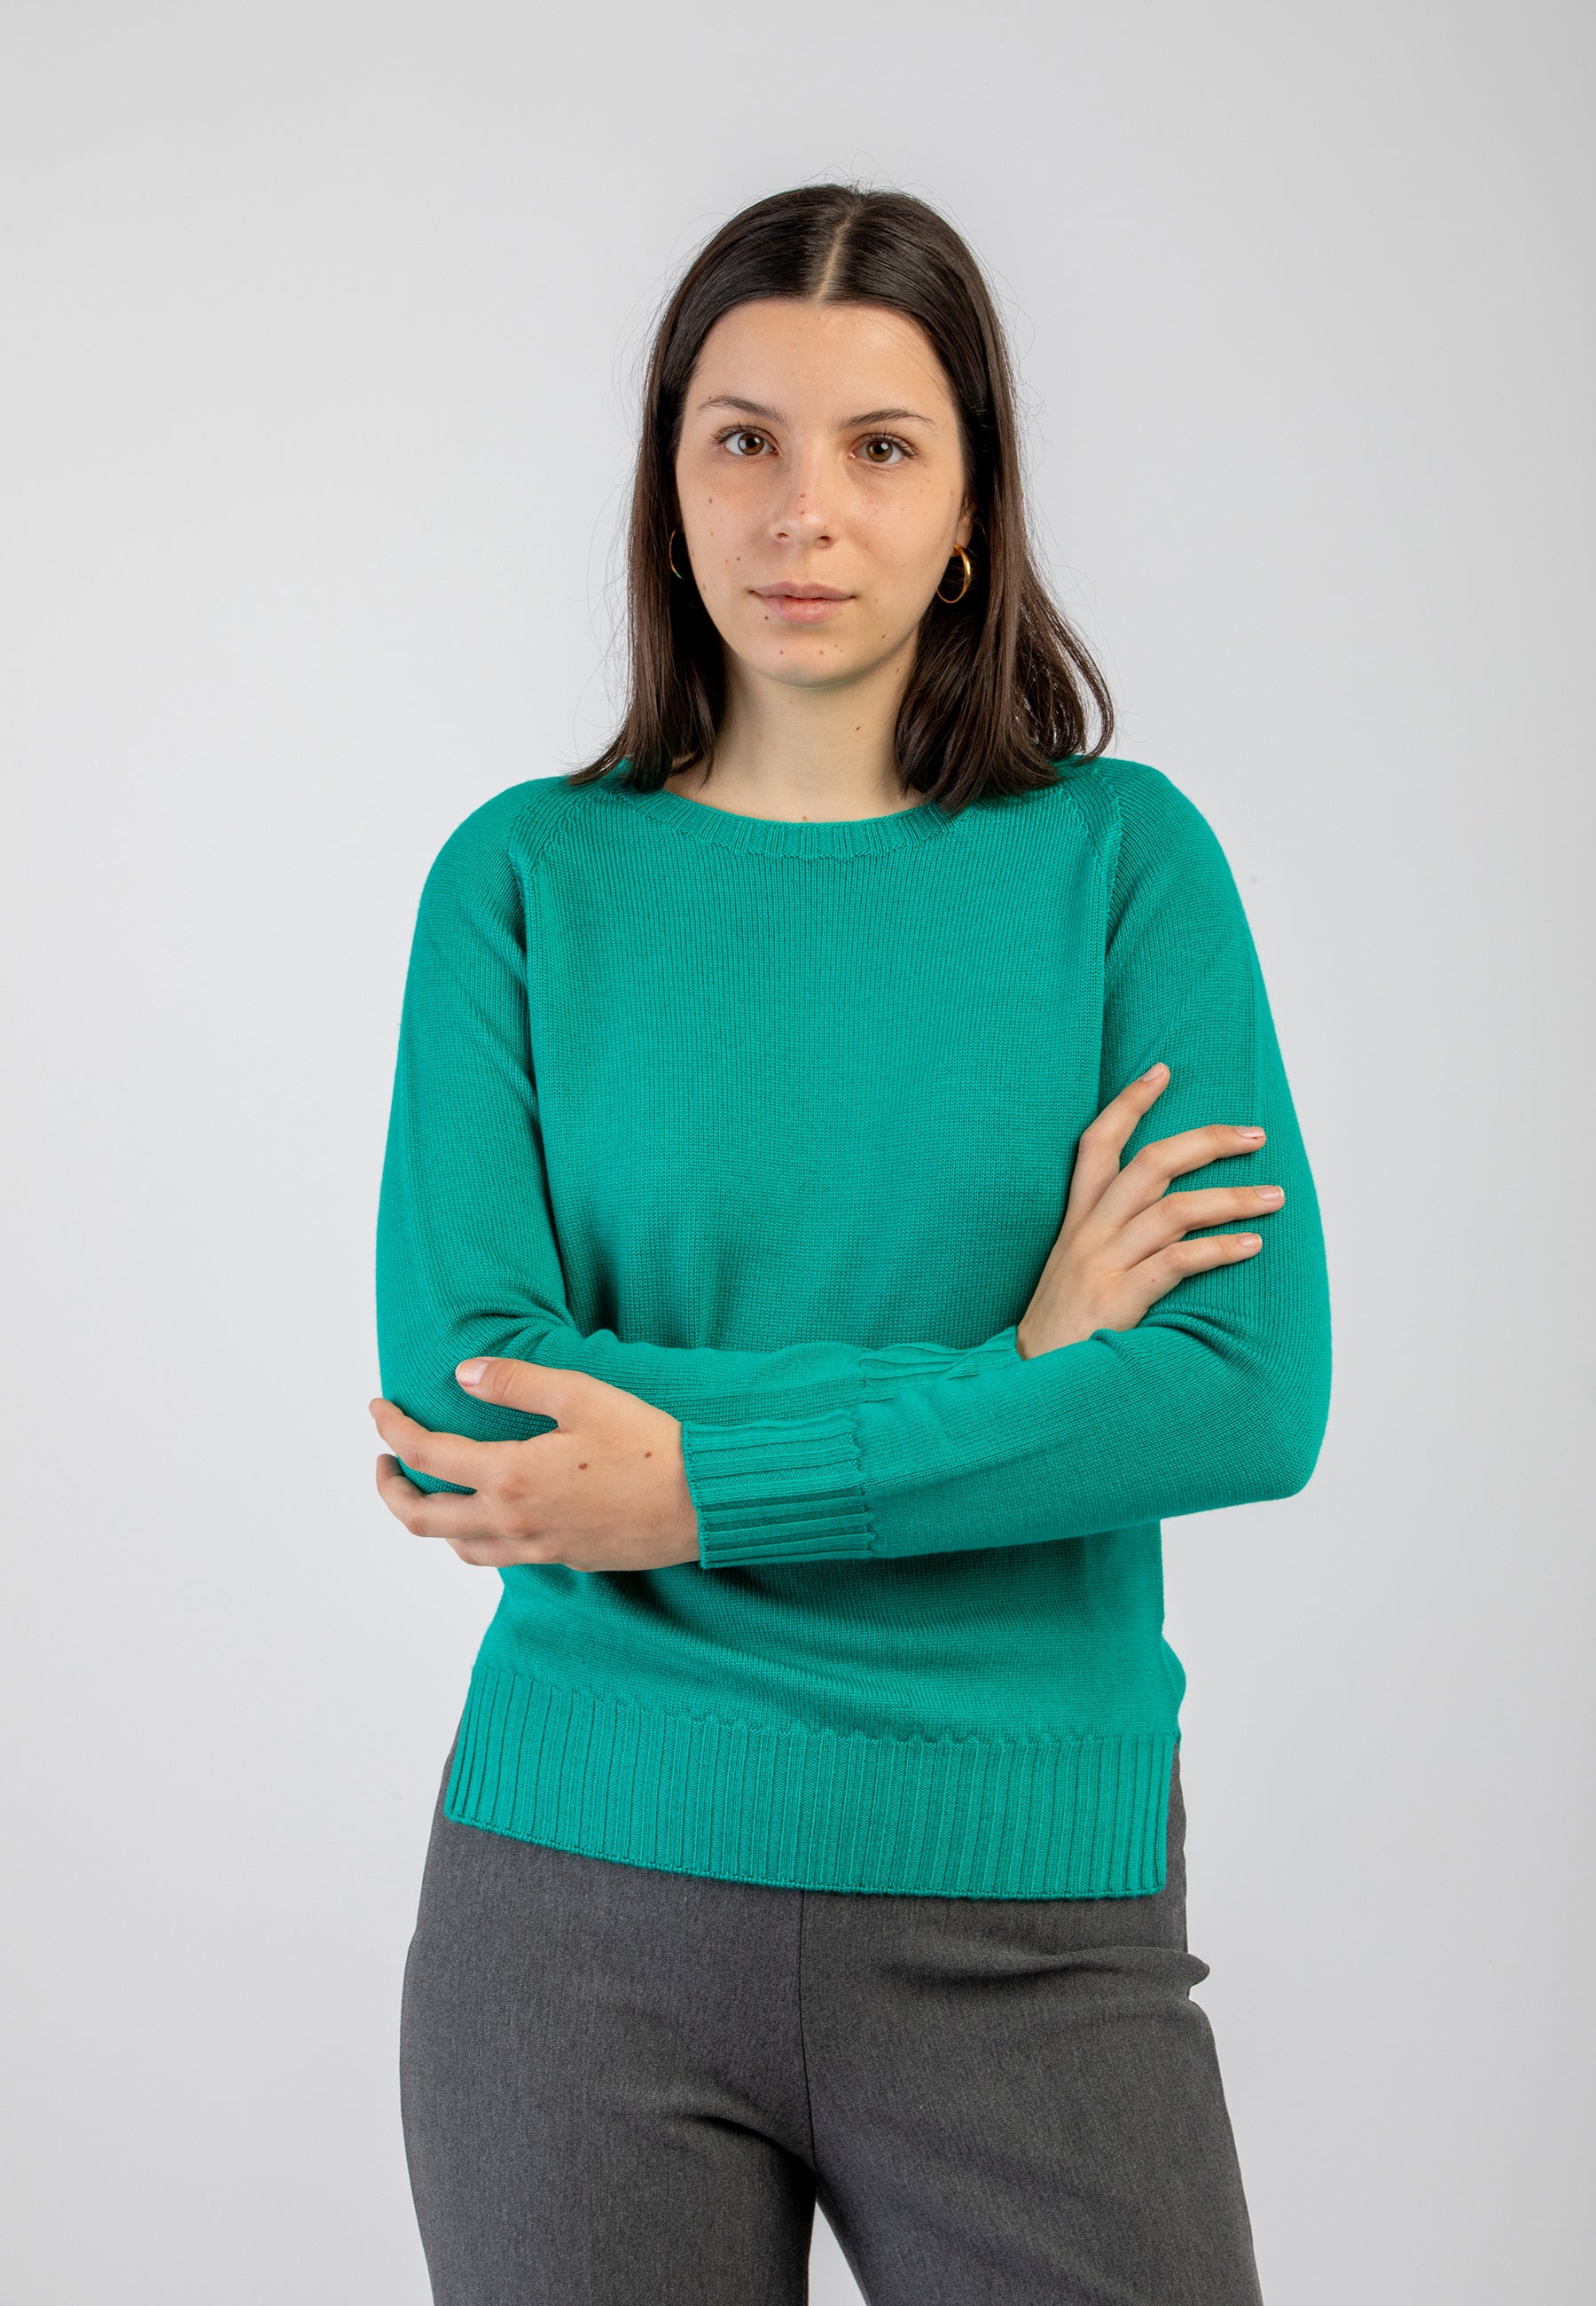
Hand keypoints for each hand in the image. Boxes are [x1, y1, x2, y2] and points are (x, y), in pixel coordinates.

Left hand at [368, 1358, 701, 1570]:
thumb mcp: (581, 1396)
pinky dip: (472, 1537)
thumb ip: (514, 1383)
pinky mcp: (565, 1559)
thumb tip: (461, 1375)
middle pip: (421, 1518)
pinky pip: (497, 1557)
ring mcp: (538, 1547)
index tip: (378, 1408)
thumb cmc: (649, 1443)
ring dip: (428, 1520)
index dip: (392, 1429)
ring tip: (427, 1490)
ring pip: (457, 1546)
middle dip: (390, 1489)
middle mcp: (514, 1520)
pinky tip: (487, 1514)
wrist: (702, 1503)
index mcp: (510, 1476)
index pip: (427, 1455)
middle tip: (382, 1462)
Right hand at [1015, 1063, 1284, 1358]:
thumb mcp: (1073, 1274)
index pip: (1097, 1144)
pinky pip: (1176, 1262)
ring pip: (1173, 1210)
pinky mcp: (1117, 1300)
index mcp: (1076, 1222)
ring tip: (1274, 1196)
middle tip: (1254, 1134)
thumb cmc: (1061, 1333)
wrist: (1025, 1385)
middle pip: (1150, 1163)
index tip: (1162, 1071)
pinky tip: (1250, 1245)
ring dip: (1231, 1198)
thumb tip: (1168, 1221)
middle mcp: (1088, 1234)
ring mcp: (1101, 1265)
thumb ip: (1110, 1242)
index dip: (1129, 1104)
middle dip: (1206, 1141)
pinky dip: (1218, 1250)